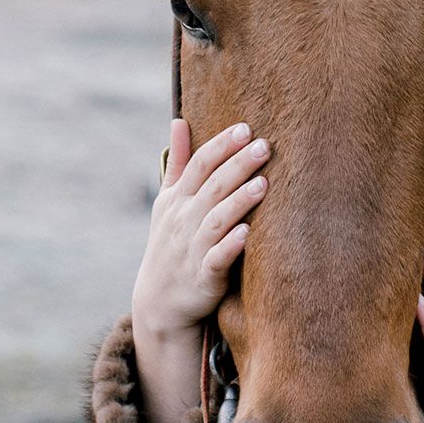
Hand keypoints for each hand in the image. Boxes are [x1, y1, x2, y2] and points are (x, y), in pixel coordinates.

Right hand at [131, 119, 267, 422]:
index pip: (199, 166)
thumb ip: (179, 162)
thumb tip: (179, 120)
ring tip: (264, 184)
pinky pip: (217, 259)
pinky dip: (230, 246)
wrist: (159, 302)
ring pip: (217, 220)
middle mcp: (184, 220)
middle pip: (212, 187)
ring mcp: (192, 248)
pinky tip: (246, 233)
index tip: (244, 128)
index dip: (220, 146)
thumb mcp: (167, 201)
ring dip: (239, 202)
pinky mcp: (204, 276)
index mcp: (177, 199)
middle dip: (237, 165)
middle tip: (264, 145)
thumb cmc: (170, 242)